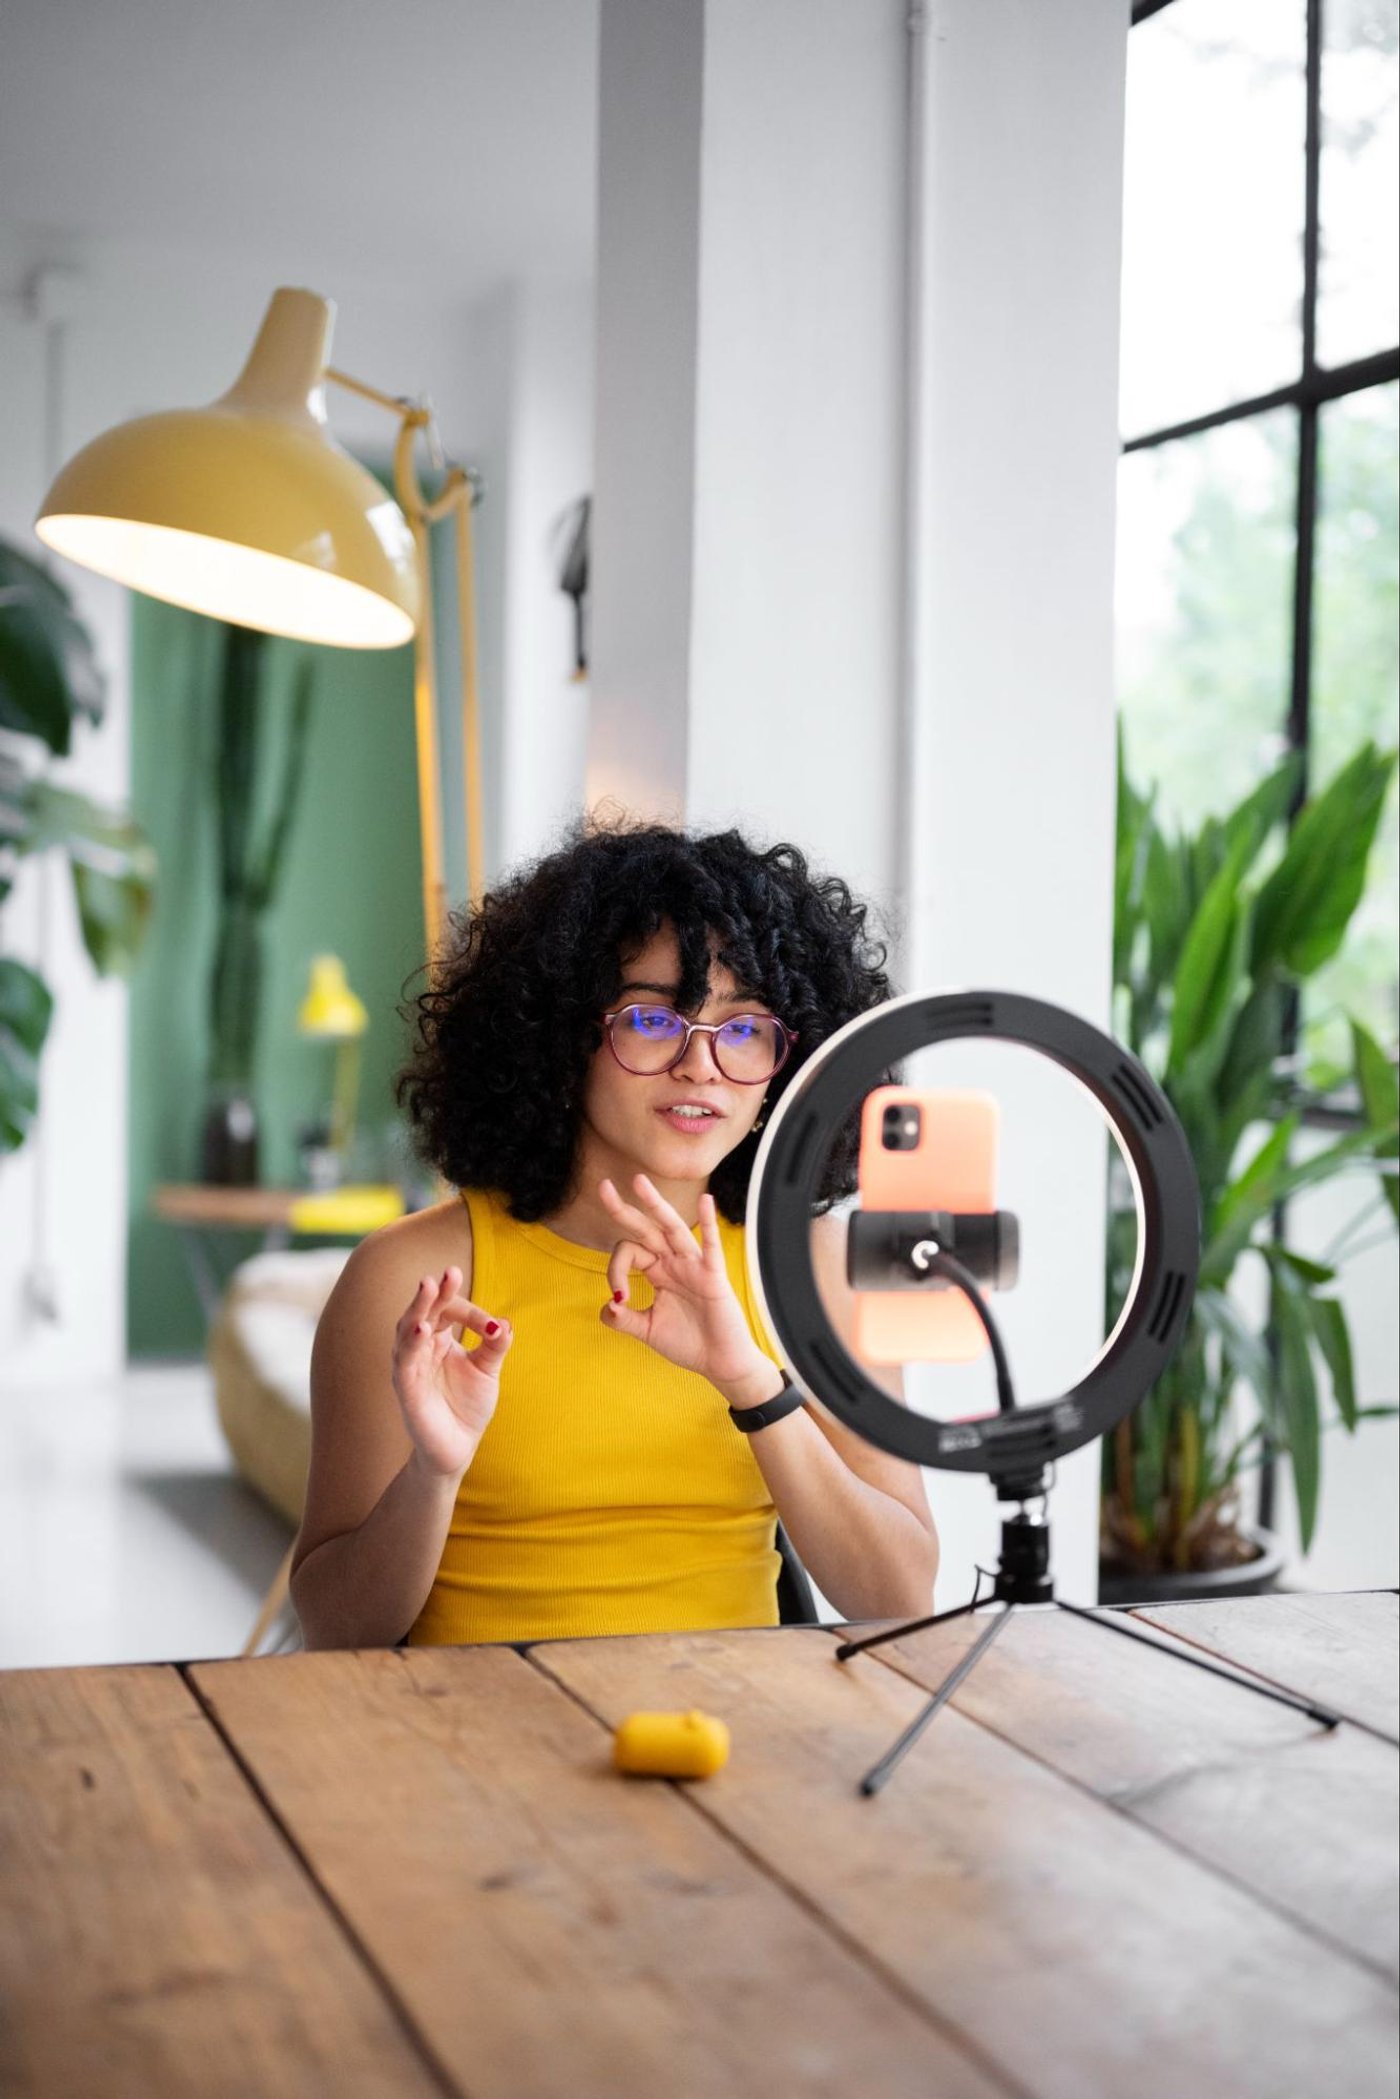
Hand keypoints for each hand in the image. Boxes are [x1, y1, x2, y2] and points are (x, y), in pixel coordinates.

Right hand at [390, 1266, 512, 1477]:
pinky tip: (421, 1330)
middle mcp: (421, 1347)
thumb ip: (495, 1345)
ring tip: (427, 1288)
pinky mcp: (405, 1388)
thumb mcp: (487, 1370)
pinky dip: (410, 1344)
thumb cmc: (468, 1405)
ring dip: (417, 1309)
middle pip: (423, 1311)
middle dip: (435, 1292)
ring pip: (407, 1330)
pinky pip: (404, 1361)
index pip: (450, 1310)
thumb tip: (504, 1322)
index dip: (471, 1312)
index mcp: (440, 1338)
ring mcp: (410, 1366)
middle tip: (448, 1274)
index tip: (493, 1326)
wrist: (458, 1448)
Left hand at [597, 1175, 771, 1390]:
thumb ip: (624, 1319)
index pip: (628, 1253)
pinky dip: (709, 1224)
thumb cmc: (689, 1343)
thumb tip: (608, 1305)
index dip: (615, 1271)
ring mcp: (694, 1266)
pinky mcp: (713, 1276)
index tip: (619, 1298)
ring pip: (672, 1228)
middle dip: (624, 1209)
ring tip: (638, 1182)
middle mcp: (673, 1262)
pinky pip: (710, 1246)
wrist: (720, 1363)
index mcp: (658, 1271)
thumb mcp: (648, 1331)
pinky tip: (706, 1202)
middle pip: (645, 1229)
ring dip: (656, 1205)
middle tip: (603, 1187)